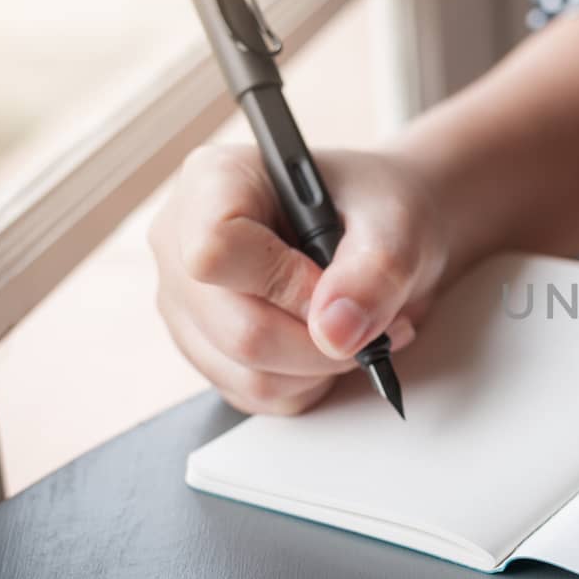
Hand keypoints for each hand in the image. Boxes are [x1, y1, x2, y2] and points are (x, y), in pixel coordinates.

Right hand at [150, 145, 450, 414]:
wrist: (380, 229)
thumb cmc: (377, 208)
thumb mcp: (396, 221)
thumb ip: (375, 270)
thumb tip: (335, 332)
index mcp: (214, 182)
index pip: (214, 251)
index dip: (284, 284)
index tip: (335, 285)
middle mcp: (181, 243)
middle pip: (236, 329)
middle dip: (322, 341)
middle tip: (379, 321)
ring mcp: (187, 304)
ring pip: (246, 374)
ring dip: (322, 366)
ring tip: (363, 326)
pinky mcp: (206, 350)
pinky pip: (255, 396)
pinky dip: (309, 382)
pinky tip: (333, 343)